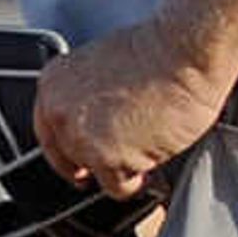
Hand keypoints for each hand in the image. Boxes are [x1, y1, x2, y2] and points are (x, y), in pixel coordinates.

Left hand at [31, 22, 236, 198]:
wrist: (188, 51)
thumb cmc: (160, 50)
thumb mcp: (105, 64)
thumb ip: (90, 94)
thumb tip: (99, 116)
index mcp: (54, 84)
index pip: (49, 131)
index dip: (67, 152)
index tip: (78, 166)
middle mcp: (60, 112)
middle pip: (71, 155)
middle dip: (98, 161)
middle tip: (123, 161)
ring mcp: (81, 137)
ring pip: (96, 173)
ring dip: (123, 169)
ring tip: (149, 152)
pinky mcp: (108, 157)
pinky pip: (119, 186)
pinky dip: (137, 183)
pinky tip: (153, 167)